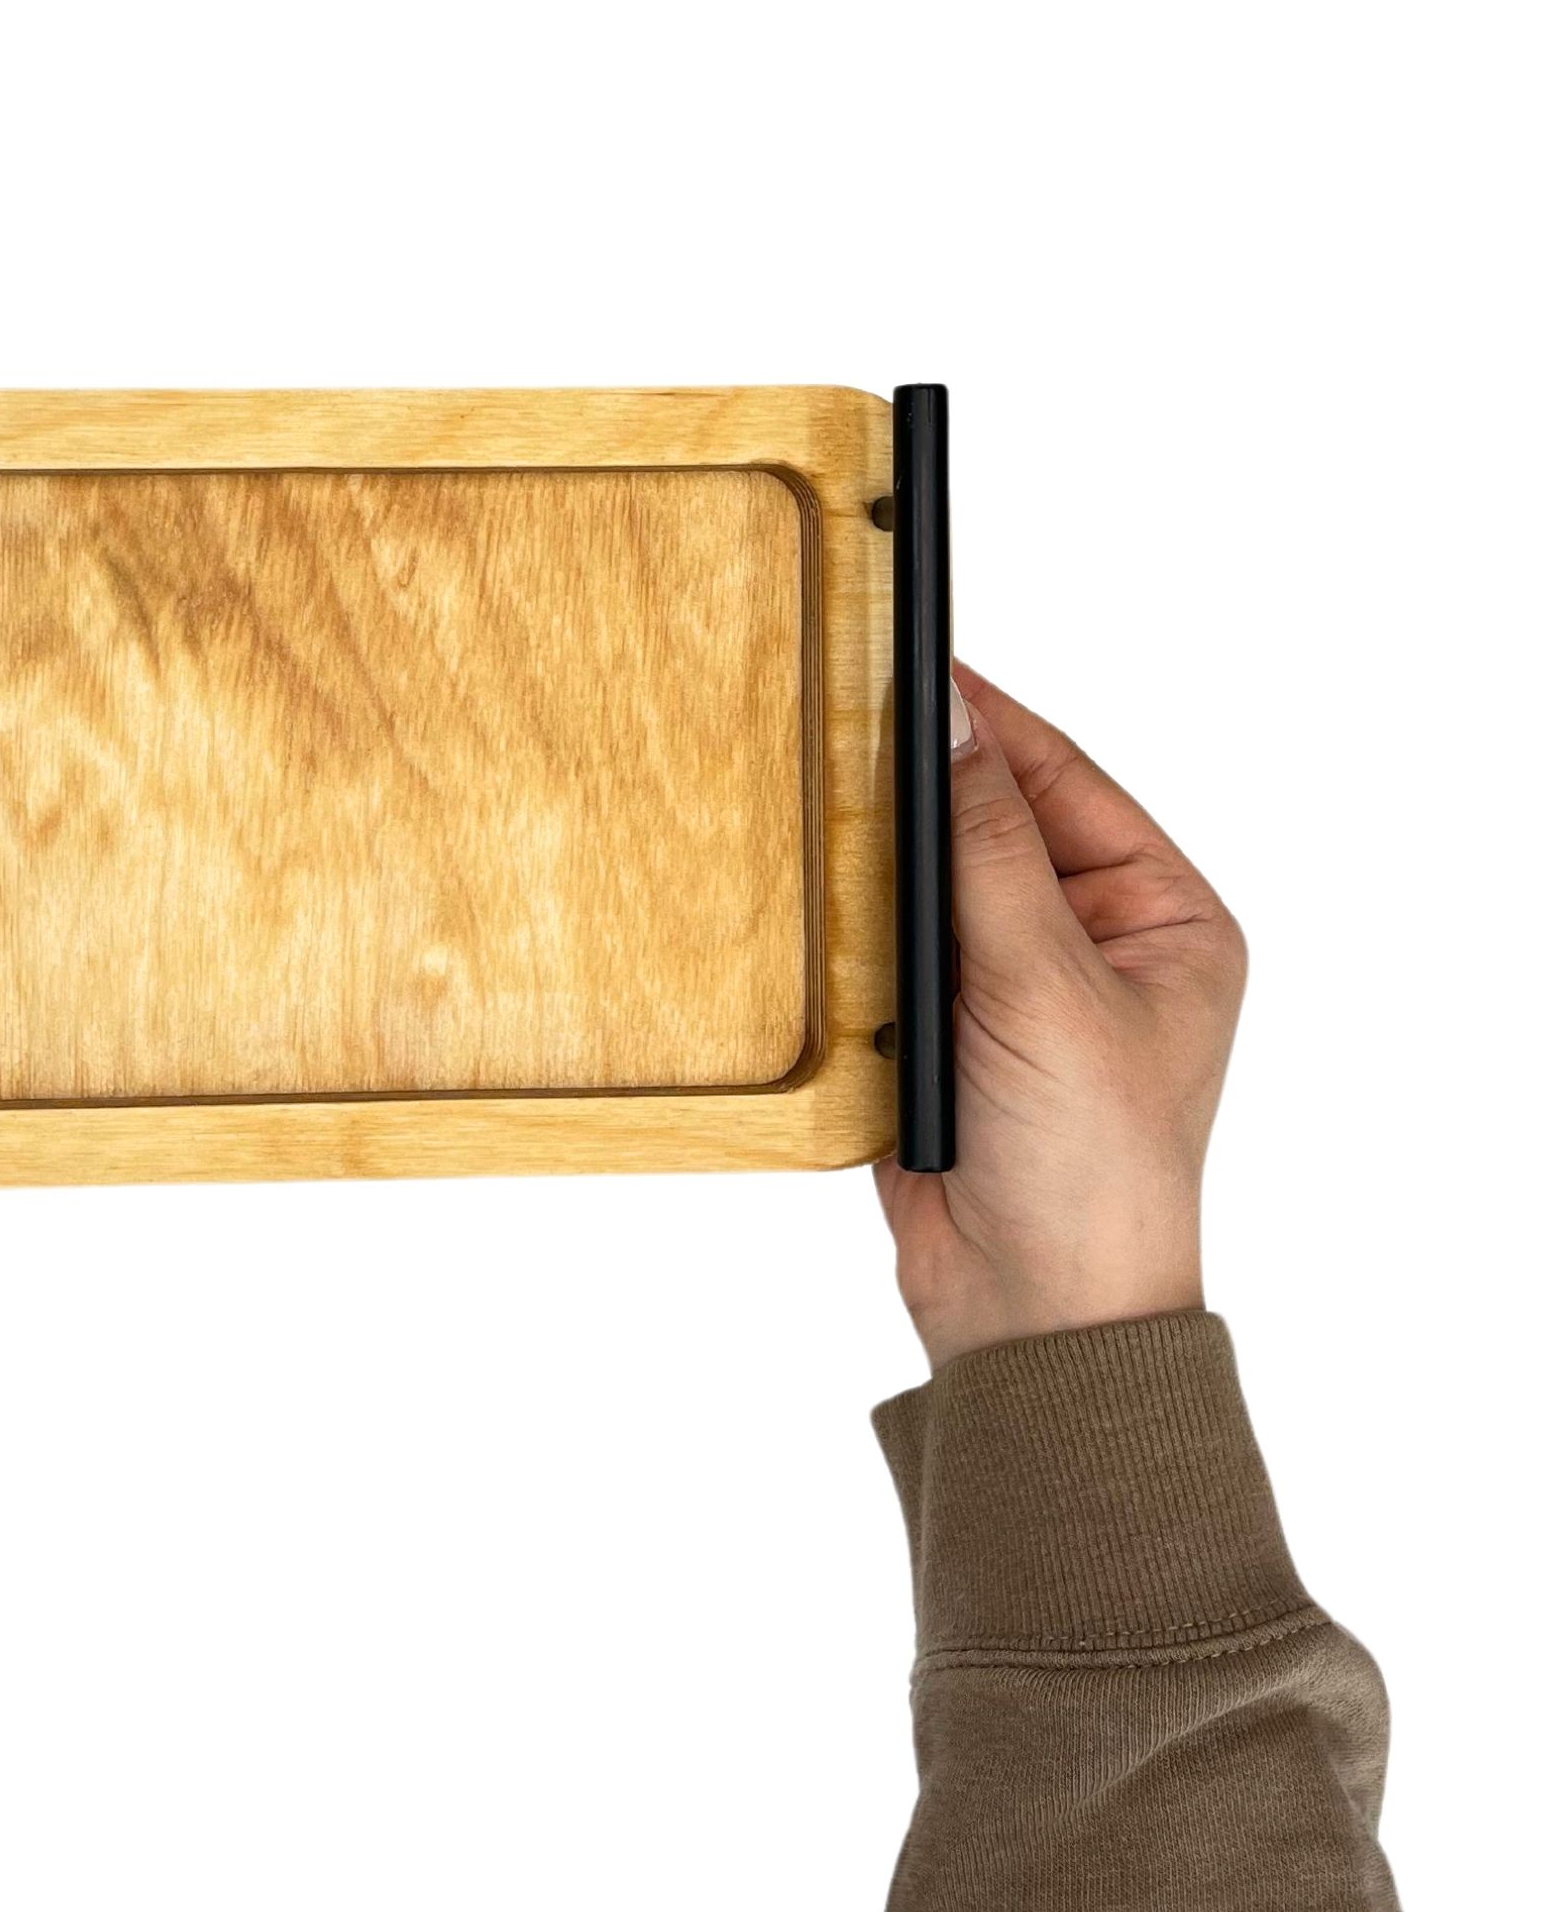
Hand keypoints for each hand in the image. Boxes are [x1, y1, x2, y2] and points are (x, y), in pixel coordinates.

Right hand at [874, 665, 1246, 1371]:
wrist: (1030, 1316)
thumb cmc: (1091, 1170)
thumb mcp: (1046, 987)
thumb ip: (990, 849)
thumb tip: (952, 722)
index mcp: (1161, 917)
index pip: (1062, 778)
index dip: (986, 720)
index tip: (909, 662)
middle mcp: (1092, 941)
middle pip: (990, 820)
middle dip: (920, 787)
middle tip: (840, 724)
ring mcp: (1013, 985)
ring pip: (929, 880)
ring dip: (881, 863)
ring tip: (821, 810)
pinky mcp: (944, 1029)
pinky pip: (887, 944)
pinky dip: (853, 929)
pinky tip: (817, 905)